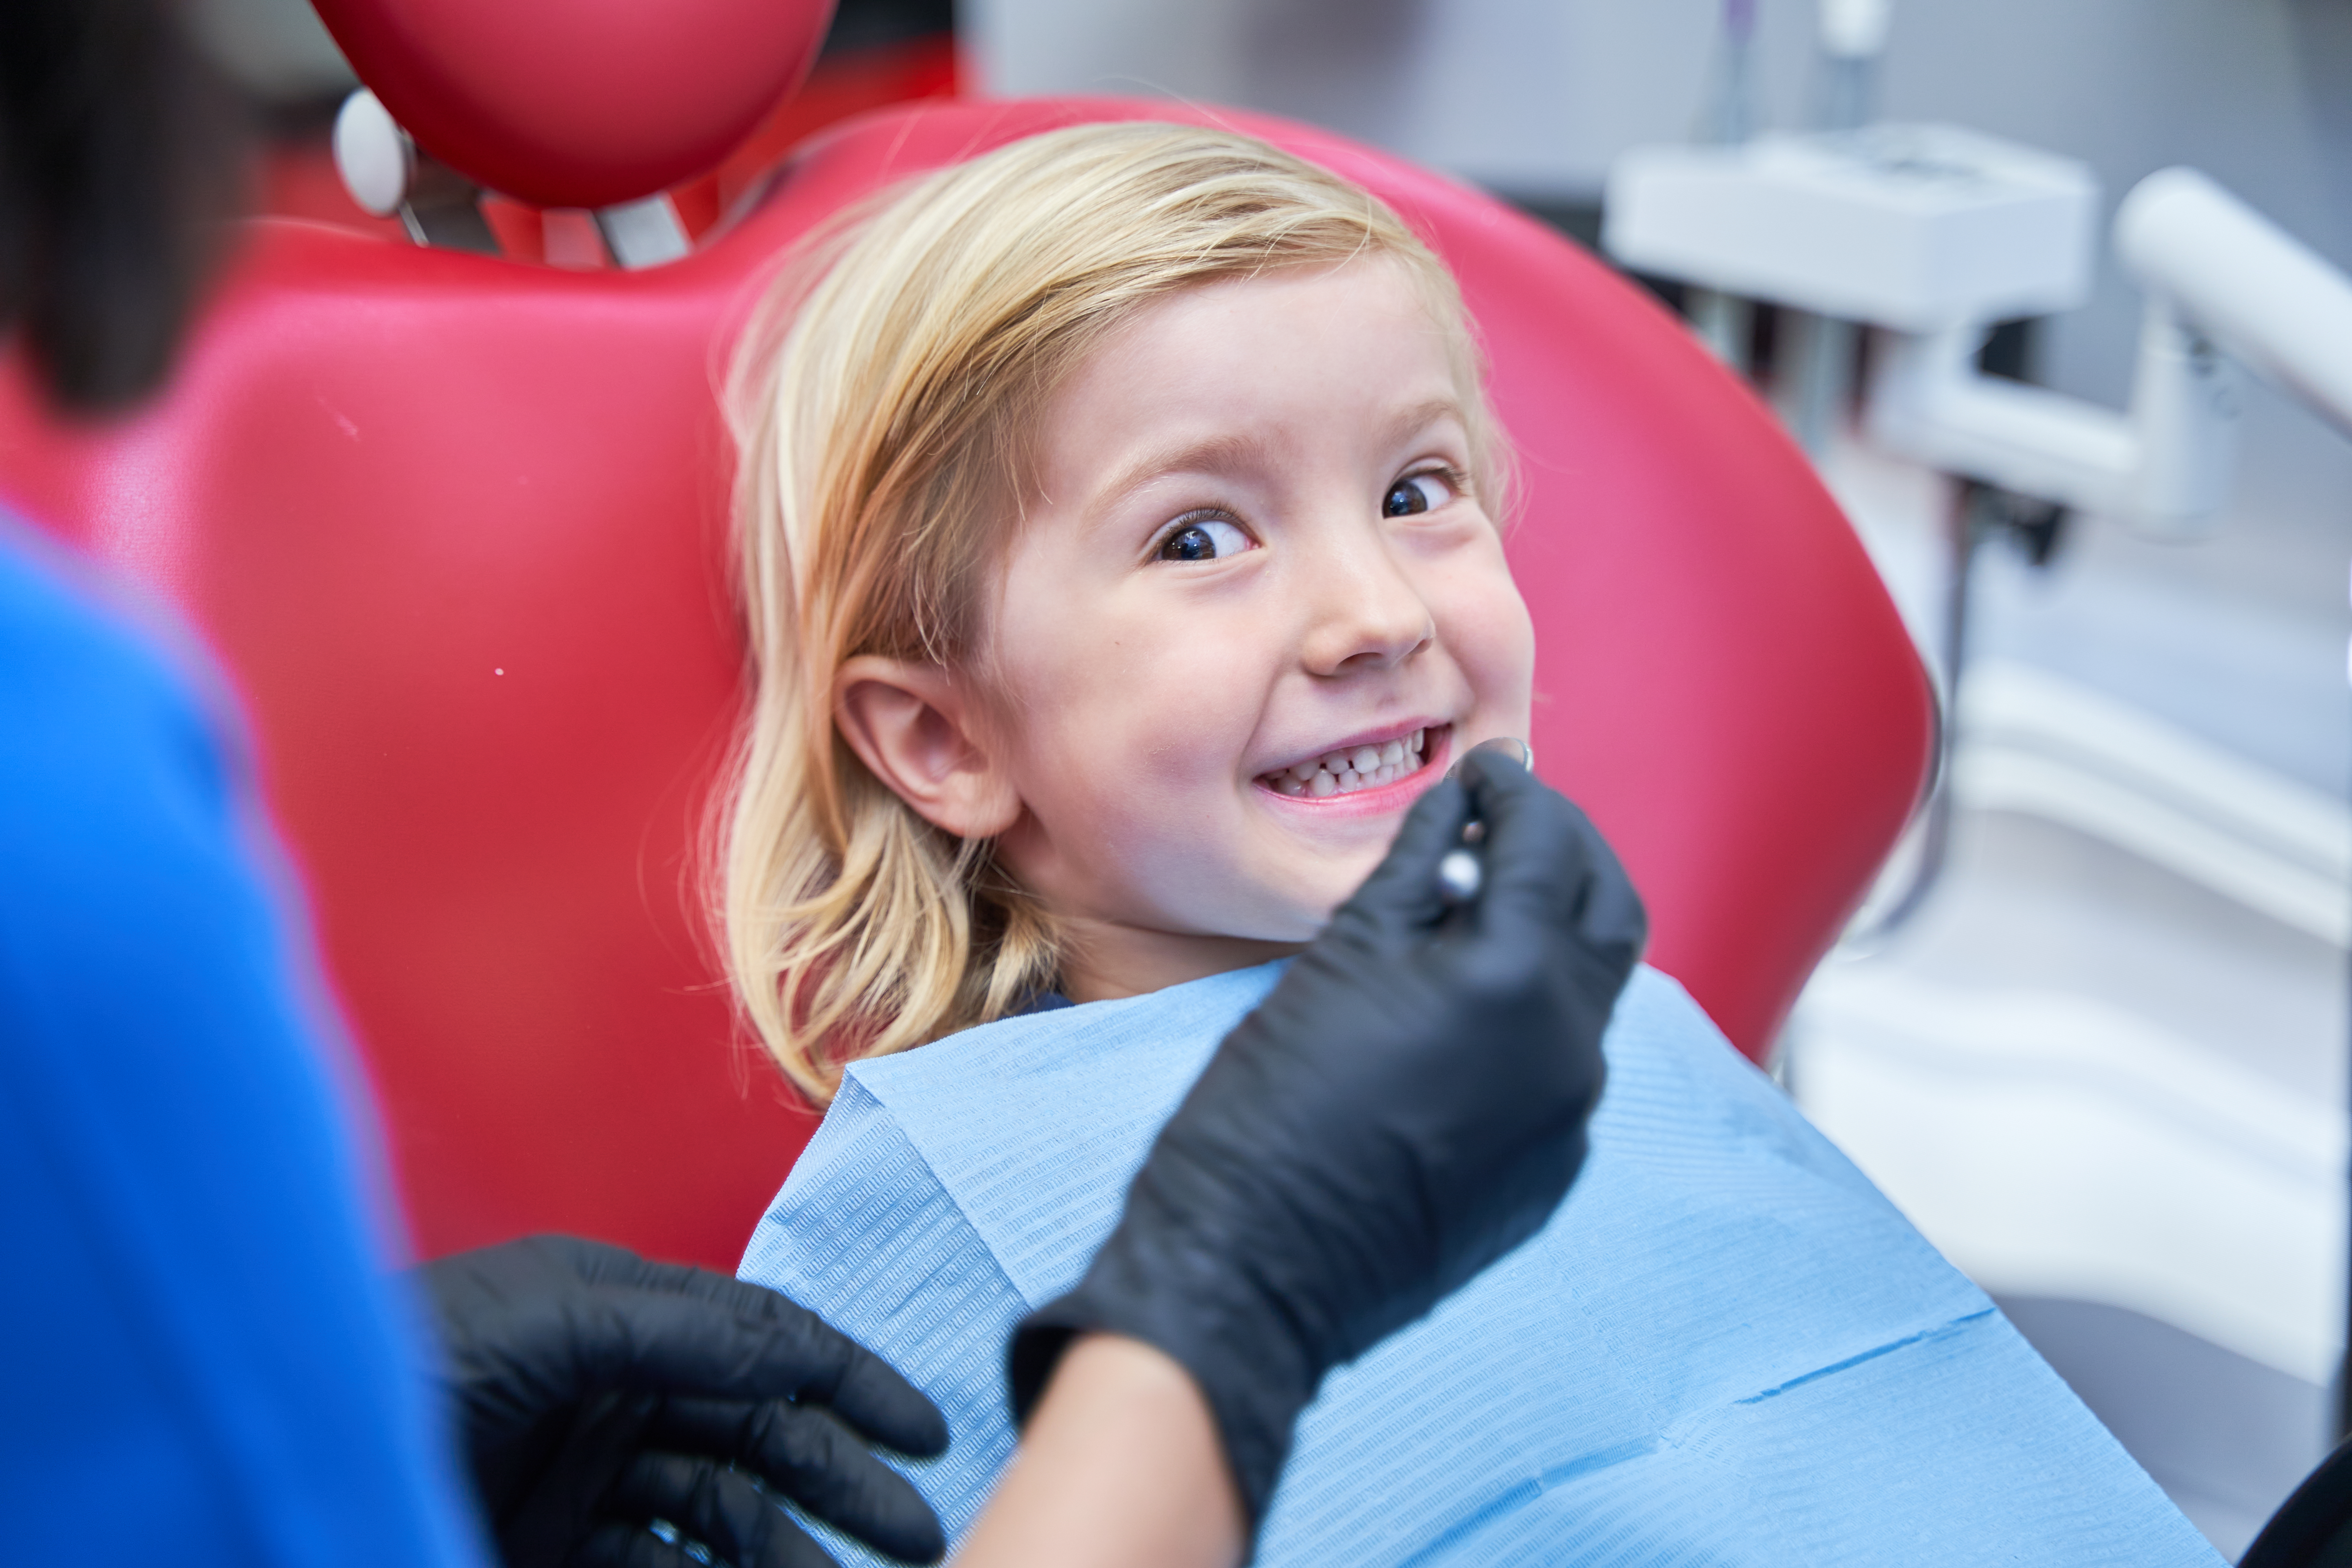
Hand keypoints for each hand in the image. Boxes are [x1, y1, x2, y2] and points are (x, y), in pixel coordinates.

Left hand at [417, 1235, 948, 1567]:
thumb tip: (799, 1346)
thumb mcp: (554, 1316)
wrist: (286, 1459)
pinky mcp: (553, 1549)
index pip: (762, 1341)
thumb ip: (684, 1326)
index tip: (923, 1431)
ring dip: (787, 1551)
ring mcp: (582, 1475)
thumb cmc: (406, 1359)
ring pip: (719, 1515)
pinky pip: (660, 1566)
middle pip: (755, 1436)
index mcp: (616, 1313)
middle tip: (913, 1534)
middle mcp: (610, 1390)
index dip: (848, 1382)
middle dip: (839, 1482)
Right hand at [1009, 750, 1645, 1530]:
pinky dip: (1533, 1012)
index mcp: (1513, 978)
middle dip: (1568, 850)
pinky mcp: (1552, 1166)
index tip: (1484, 772)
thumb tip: (1458, 806)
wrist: (1255, 1264)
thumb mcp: (1340, 959)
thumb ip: (1415, 871)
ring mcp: (1569, 1113)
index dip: (1513, 792)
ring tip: (1479, 906)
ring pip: (1592, 989)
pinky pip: (1564, 1063)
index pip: (1546, 845)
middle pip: (1609, 908)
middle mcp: (1567, 1044)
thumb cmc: (1270, 1106)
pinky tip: (1463, 1006)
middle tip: (1509, 821)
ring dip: (1553, 932)